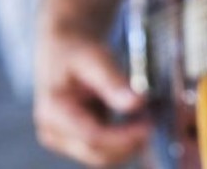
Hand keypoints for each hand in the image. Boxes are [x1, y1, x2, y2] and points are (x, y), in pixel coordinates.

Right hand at [34, 29, 150, 166]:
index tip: (149, 124)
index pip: (92, 136)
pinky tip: (137, 124)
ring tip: (146, 120)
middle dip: (129, 143)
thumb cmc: (77, 50)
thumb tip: (137, 103)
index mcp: (53, 111)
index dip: (124, 136)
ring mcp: (64, 140)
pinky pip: (104, 151)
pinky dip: (123, 142)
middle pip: (97, 154)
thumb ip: (113, 82)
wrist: (65, 48)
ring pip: (103, 158)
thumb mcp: (95, 58)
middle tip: (153, 122)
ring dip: (128, 145)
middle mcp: (54, 131)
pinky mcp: (76, 141)